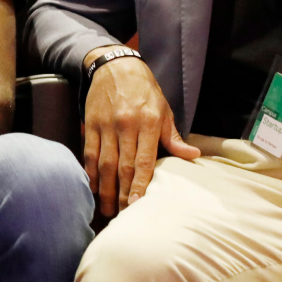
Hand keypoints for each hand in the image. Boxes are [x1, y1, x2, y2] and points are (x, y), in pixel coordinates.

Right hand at [83, 49, 199, 216]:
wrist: (115, 66)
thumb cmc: (144, 91)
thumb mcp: (163, 110)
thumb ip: (173, 137)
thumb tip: (193, 157)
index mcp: (147, 123)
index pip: (143, 161)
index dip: (139, 185)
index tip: (137, 205)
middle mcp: (125, 125)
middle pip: (122, 166)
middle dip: (121, 193)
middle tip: (121, 215)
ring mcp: (106, 125)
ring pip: (104, 163)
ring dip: (104, 188)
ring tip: (106, 209)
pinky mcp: (90, 124)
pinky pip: (89, 152)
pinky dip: (89, 171)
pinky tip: (92, 187)